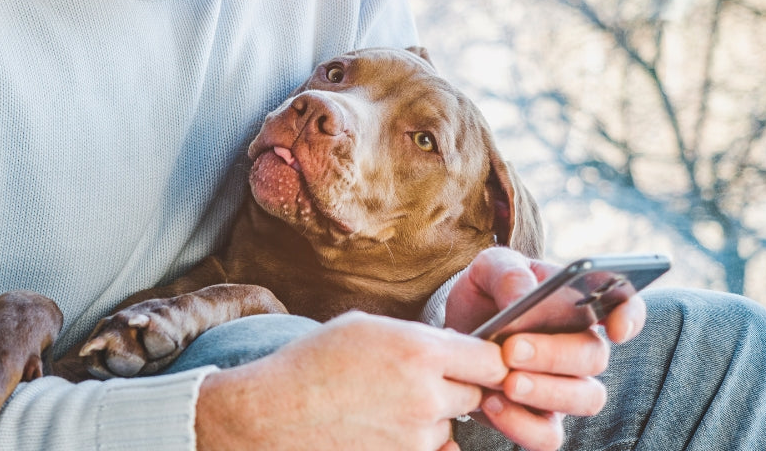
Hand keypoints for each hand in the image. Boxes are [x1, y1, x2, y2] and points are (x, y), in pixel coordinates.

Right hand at [195, 311, 508, 450]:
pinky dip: (417, 440)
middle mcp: (425, 396)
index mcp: (419, 351)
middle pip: (477, 394)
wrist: (273, 416)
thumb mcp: (367, 327)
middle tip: (422, 379)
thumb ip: (419, 336)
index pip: (492, 360)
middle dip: (459, 385)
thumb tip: (454, 345)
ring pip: (450, 424)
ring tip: (386, 403)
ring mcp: (416, 436)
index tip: (476, 358)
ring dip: (433, 415)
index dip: (487, 358)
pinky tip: (383, 425)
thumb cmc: (314, 363)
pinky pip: (432, 450)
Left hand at [443, 247, 646, 450]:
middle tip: (512, 348)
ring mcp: (564, 386)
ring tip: (507, 382)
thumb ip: (509, 274)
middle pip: (595, 357)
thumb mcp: (490, 267)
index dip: (629, 317)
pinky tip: (490, 403)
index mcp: (580, 305)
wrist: (456, 326)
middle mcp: (580, 348)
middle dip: (555, 354)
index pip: (625, 307)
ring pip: (585, 400)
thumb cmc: (486, 292)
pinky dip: (521, 425)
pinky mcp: (537, 418)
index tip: (615, 327)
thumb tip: (524, 298)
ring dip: (547, 392)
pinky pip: (547, 436)